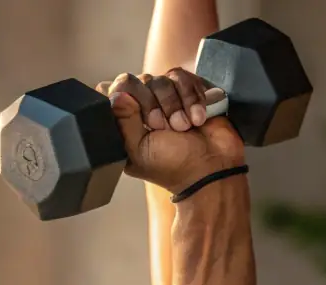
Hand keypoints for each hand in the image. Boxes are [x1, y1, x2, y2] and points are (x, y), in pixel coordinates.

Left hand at [95, 69, 244, 193]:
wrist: (213, 166)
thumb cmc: (174, 166)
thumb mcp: (139, 150)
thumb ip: (122, 121)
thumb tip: (115, 93)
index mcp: (125, 125)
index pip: (112, 91)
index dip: (125, 98)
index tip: (141, 120)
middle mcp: (143, 108)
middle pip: (137, 81)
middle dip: (154, 104)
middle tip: (164, 128)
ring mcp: (166, 99)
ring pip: (161, 78)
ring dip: (175, 104)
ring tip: (184, 127)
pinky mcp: (188, 91)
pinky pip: (182, 77)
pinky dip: (192, 97)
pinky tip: (198, 118)